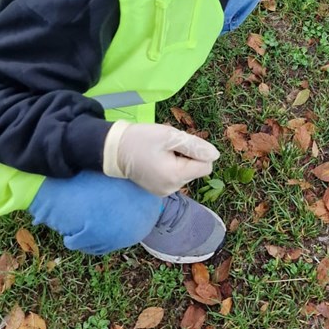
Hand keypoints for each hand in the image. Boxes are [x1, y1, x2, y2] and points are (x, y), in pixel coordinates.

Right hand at [103, 121, 219, 196]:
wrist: (113, 150)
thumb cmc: (141, 139)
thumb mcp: (169, 136)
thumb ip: (194, 146)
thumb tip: (215, 155)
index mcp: (176, 176)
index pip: (206, 166)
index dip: (198, 152)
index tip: (180, 144)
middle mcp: (172, 188)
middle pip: (196, 169)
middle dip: (188, 156)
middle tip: (168, 146)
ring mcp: (164, 191)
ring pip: (186, 172)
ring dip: (179, 160)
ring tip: (161, 152)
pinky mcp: (158, 190)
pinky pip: (175, 176)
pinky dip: (171, 166)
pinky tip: (156, 160)